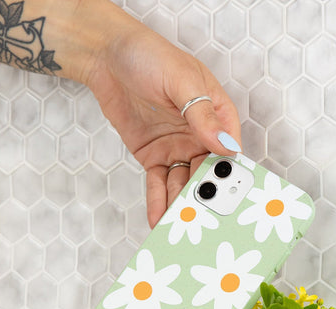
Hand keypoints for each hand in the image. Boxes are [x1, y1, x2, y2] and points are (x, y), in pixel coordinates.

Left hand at [85, 20, 240, 227]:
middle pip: (207, 173)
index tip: (230, 199)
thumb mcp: (180, 80)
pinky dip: (158, 201)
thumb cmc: (149, 55)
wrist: (105, 56)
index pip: (229, 152)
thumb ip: (202, 114)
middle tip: (203, 222)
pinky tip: (159, 219)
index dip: (230, 176)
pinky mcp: (154, 157)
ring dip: (181, 205)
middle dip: (205, 197)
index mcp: (217, 115)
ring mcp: (178, 148)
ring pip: (183, 183)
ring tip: (180, 227)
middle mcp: (201, 136)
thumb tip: (225, 146)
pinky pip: (159, 183)